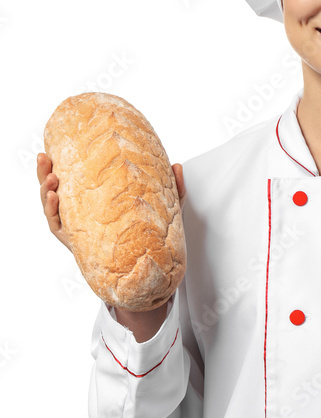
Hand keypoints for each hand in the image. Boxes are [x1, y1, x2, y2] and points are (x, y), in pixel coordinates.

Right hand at [37, 154, 186, 253]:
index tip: (54, 147)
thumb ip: (171, 190)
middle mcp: (80, 213)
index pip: (73, 178)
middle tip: (45, 157)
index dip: (60, 163)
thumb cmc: (151, 236)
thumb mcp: (164, 211)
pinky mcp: (74, 243)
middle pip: (55, 189)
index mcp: (94, 200)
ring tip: (51, 178)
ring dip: (46, 191)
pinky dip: (52, 212)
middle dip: (45, 172)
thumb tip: (178, 165)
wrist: (148, 270)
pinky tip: (55, 199)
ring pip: (51, 206)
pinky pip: (58, 226)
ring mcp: (75, 228)